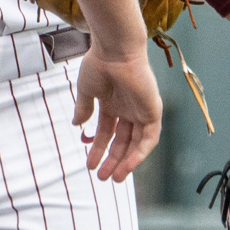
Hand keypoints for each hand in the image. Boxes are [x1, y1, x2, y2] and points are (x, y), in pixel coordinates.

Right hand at [73, 42, 162, 182]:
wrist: (115, 51)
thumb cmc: (99, 65)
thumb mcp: (86, 91)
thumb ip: (83, 108)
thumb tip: (76, 125)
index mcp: (112, 104)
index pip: (106, 132)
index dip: (97, 148)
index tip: (89, 163)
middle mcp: (128, 109)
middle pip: (121, 141)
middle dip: (111, 160)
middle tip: (101, 177)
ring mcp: (141, 111)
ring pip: (135, 144)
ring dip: (126, 161)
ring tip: (114, 178)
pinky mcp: (153, 112)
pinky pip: (149, 139)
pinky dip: (140, 153)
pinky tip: (128, 165)